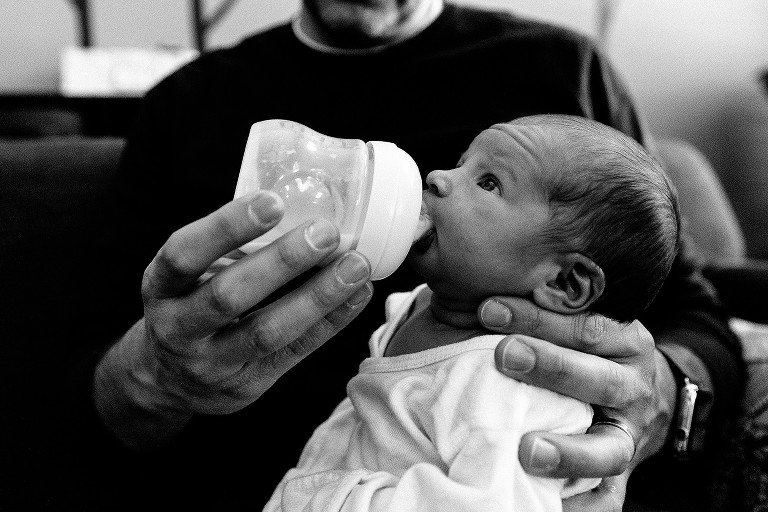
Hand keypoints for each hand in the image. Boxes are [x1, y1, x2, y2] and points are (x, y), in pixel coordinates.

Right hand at [94, 191, 372, 448]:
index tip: (273, 201)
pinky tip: (358, 294)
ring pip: (266, 332)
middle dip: (282, 262)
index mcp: (160, 288)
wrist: (166, 381)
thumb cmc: (188, 307)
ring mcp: (211, 363)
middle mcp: (178, 328)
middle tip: (326, 231)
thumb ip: (226, 250)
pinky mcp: (247, 386)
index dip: (226, 228)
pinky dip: (330, 322)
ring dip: (317, 296)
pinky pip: (294, 353)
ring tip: (356, 265)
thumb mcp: (184, 276)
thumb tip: (301, 202)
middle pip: (229, 296)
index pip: (183, 255)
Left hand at [479, 297, 675, 510]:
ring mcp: (629, 436)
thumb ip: (545, 311)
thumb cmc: (589, 352)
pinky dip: (580, 506)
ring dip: (568, 452)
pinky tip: (549, 504)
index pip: (583, 327)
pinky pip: (606, 498)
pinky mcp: (620, 476)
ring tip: (526, 450)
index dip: (536, 318)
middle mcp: (633, 387)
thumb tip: (479, 297)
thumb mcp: (580, 325)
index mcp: (624, 342)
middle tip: (504, 356)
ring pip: (608, 449)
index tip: (488, 309)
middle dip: (552, 366)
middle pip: (598, 380)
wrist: (643, 397)